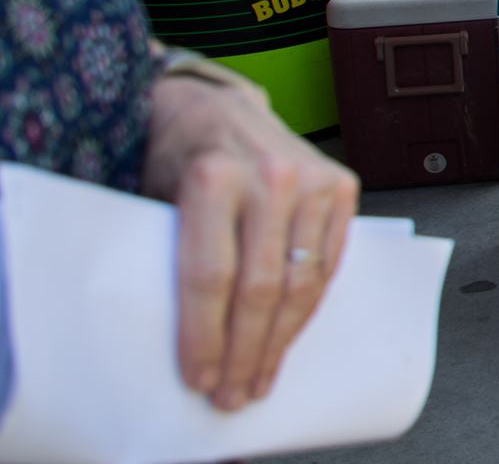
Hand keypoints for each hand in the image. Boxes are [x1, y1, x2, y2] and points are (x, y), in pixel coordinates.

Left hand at [139, 68, 360, 409]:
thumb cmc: (179, 159)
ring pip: (302, 282)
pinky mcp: (341, 185)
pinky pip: (330, 262)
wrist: (215, 105)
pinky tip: (288, 335)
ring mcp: (313, 179)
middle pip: (260, 288)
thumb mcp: (157, 200)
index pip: (211, 277)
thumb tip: (184, 340)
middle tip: (232, 394)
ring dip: (281, 340)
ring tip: (260, 377)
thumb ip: (174, 257)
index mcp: (213, 178)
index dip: (205, 337)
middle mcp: (269, 177)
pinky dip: (310, 306)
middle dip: (245, 352)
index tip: (197, 379)